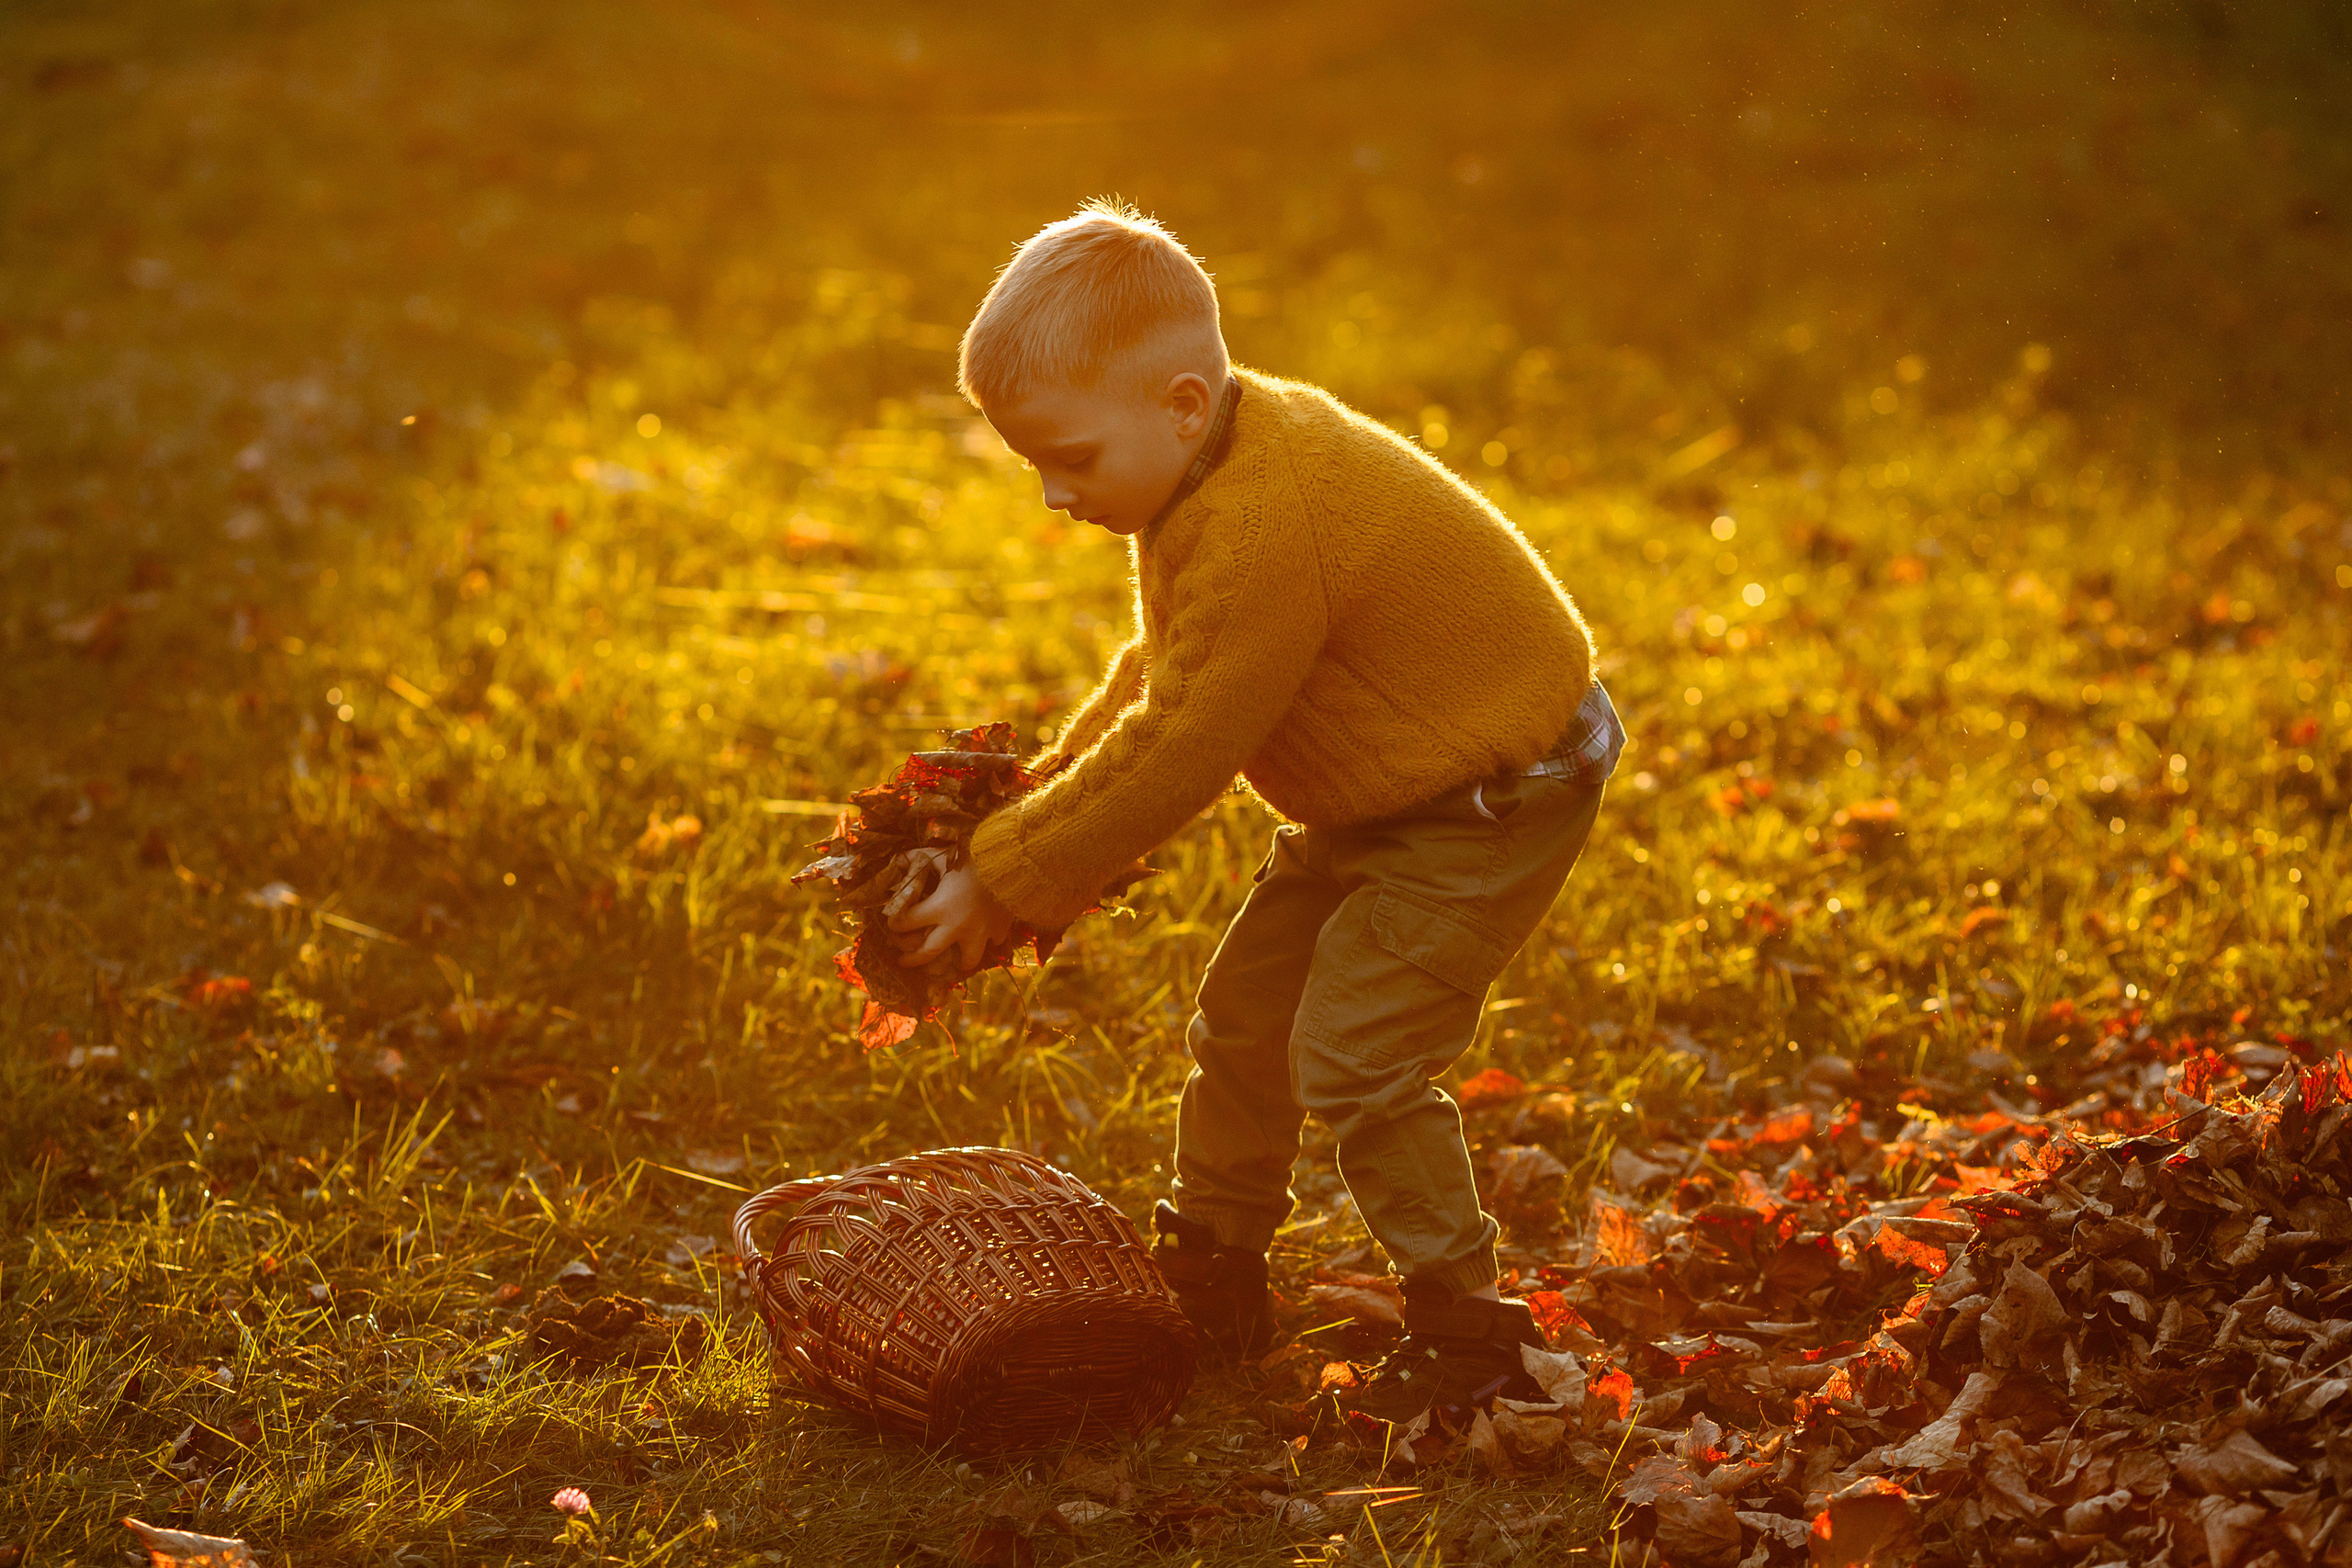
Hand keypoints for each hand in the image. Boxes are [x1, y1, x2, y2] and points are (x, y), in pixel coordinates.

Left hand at [887, 863, 1014, 975]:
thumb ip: (918, 859)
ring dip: (958, 963)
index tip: (892, 925)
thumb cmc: (973, 857)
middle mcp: (956, 926)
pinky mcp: (999, 930)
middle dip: (912, 959)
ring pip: (967, 960)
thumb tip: (899, 859)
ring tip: (953, 964)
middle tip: (904, 961)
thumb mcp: (940, 856)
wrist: (1012, 861)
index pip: (907, 923)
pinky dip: (989, 944)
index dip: (895, 925)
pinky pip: (994, 945)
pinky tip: (986, 940)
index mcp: (939, 907)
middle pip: (929, 952)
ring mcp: (980, 932)